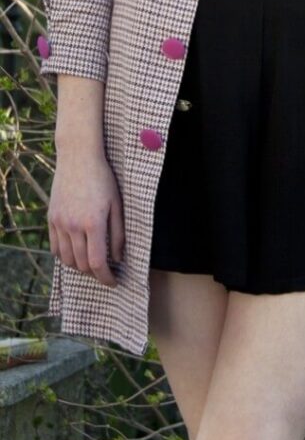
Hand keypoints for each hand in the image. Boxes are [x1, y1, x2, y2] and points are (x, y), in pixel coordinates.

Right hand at [47, 153, 124, 287]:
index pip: (97, 263)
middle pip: (81, 265)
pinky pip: (56, 248)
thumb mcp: (117, 204)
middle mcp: (73, 226)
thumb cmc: (103, 179)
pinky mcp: (51, 219)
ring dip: (80, 267)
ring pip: (67, 259)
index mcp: (93, 223)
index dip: (106, 277)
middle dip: (95, 274)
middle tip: (105, 272)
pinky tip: (76, 253)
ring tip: (92, 264)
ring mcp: (59, 223)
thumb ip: (118, 234)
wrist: (78, 157)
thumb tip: (118, 259)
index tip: (114, 281)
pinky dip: (65, 256)